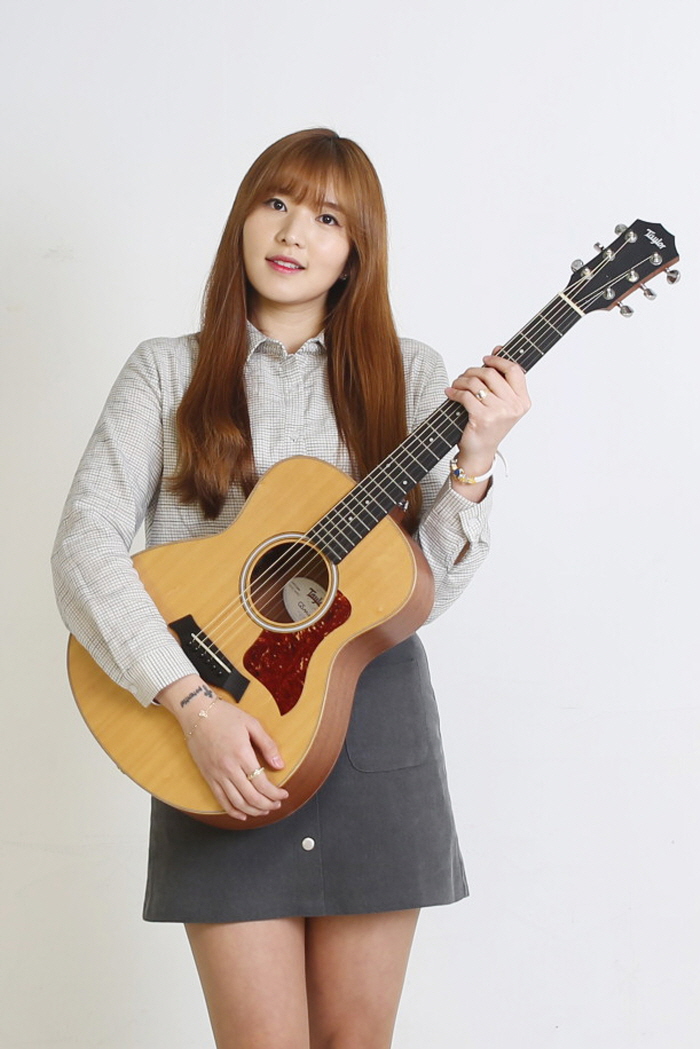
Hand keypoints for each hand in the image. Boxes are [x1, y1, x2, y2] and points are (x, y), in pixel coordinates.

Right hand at [155, 675, 288, 820]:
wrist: (197, 713)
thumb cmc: (224, 716)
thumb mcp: (251, 724)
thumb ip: (267, 745)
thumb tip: (279, 764)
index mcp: (242, 754)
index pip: (262, 784)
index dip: (275, 793)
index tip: (284, 794)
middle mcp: (228, 768)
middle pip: (251, 797)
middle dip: (267, 805)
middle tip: (277, 804)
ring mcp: (217, 774)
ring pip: (237, 803)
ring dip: (253, 811)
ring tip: (264, 810)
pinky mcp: (208, 777)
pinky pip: (220, 800)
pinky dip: (232, 811)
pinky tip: (242, 814)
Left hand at [445, 352, 530, 497]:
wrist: (480, 452)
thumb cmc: (490, 426)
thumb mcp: (501, 403)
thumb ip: (501, 379)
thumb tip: (497, 350)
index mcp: (523, 401)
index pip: (514, 370)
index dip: (499, 360)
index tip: (486, 359)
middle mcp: (514, 407)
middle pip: (491, 374)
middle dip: (473, 371)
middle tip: (464, 376)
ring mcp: (499, 412)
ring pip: (476, 382)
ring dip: (461, 380)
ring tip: (456, 385)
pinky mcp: (482, 418)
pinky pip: (465, 395)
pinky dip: (454, 392)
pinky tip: (450, 393)